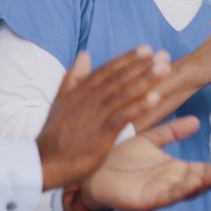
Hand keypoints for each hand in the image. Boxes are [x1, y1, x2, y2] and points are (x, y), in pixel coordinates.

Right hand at [36, 48, 169, 190]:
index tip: (147, 48)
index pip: (108, 69)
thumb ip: (74, 76)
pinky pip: (124, 116)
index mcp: (81, 90)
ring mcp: (96, 115)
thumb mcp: (61, 100)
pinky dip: (139, 106)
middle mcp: (90, 98)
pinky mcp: (102, 133)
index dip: (128, 58)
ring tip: (165, 69)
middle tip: (164, 54)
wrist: (45, 162)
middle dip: (143, 65)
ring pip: (125, 93)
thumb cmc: (55, 133)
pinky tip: (155, 98)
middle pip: (121, 77)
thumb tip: (85, 54)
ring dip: (146, 80)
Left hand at [75, 117, 210, 210]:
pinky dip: (182, 190)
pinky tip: (193, 182)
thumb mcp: (149, 140)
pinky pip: (167, 196)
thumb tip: (196, 121)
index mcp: (171, 170)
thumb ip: (171, 132)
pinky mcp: (146, 201)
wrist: (89, 169)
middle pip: (199, 181)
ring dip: (204, 183)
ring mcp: (159, 193)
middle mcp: (168, 183)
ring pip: (187, 190)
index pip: (201, 170)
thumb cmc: (116, 156)